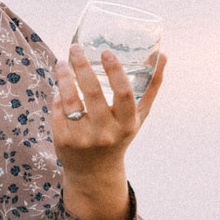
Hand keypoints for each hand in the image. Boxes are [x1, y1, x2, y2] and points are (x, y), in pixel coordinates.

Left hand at [51, 43, 166, 219]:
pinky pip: (57, 110)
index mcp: (126, 123)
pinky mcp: (63, 141)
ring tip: (61, 63)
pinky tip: (60, 86)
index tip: (106, 52)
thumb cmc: (119, 135)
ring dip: (64, 77)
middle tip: (76, 48)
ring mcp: (83, 137)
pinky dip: (58, 95)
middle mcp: (106, 132)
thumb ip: (150, 86)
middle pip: (92, 92)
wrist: (95, 171)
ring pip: (70, 100)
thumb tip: (162, 54)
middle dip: (82, 66)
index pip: (124, 94)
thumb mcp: (138, 116)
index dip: (115, 71)